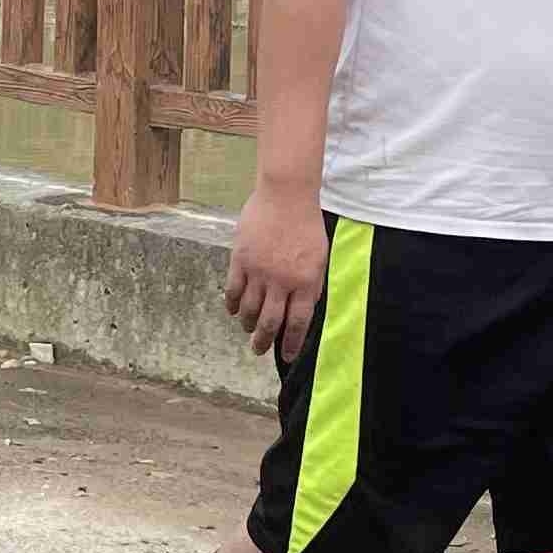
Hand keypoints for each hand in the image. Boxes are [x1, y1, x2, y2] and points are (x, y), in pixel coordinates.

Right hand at [224, 185, 330, 361]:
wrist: (286, 195)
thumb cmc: (307, 225)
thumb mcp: (320, 258)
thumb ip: (312, 285)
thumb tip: (304, 310)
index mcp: (305, 283)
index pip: (297, 323)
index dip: (291, 344)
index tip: (287, 356)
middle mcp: (281, 282)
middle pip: (270, 322)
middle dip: (263, 342)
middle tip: (258, 350)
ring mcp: (259, 272)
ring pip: (249, 310)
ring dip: (248, 324)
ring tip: (248, 329)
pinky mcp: (240, 260)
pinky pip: (233, 291)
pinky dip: (233, 304)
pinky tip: (234, 310)